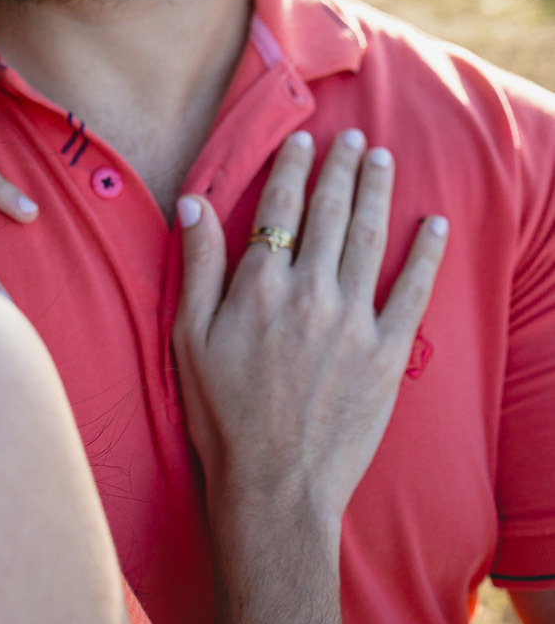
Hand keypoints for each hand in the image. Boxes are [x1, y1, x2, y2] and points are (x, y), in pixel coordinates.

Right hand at [173, 128, 447, 523]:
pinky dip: (426, 254)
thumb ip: (197, 265)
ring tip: (383, 159)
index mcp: (261, 285)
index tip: (304, 140)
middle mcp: (311, 291)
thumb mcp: (189, 338)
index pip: (281, 206)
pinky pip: (413, 291)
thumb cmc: (222, 415)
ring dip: (377, 192)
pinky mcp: (387, 352)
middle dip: (342, 167)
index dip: (293, 167)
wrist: (274, 488)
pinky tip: (434, 225)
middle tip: (354, 136)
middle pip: (331, 211)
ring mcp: (353, 320)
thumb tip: (193, 202)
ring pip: (369, 237)